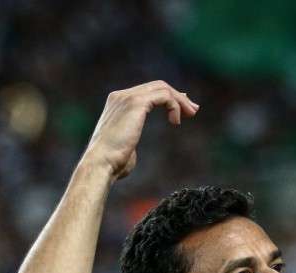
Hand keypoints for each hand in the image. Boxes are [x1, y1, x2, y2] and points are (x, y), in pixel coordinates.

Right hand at [82, 81, 198, 180]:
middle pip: (157, 86)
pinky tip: (176, 121)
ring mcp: (127, 97)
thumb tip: (131, 153)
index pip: (147, 91)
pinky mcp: (136, 103)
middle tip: (193, 110)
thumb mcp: (123, 147)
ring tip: (191, 114)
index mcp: (117, 103)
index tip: (181, 108)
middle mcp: (121, 96)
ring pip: (162, 88)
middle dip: (177, 96)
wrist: (102, 163)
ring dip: (180, 100)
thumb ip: (128, 141)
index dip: (167, 97)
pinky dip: (174, 106)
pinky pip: (164, 96)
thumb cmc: (112, 162)